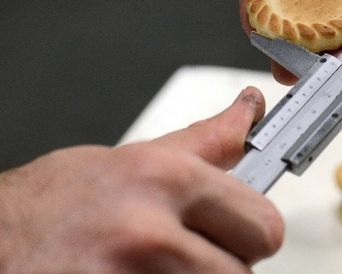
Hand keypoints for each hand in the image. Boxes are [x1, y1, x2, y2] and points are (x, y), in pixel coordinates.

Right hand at [0, 87, 282, 272]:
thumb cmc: (46, 208)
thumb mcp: (128, 161)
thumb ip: (204, 145)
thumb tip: (248, 114)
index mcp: (163, 180)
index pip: (263, 224)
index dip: (252, 231)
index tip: (240, 231)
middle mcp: (150, 232)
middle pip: (243, 271)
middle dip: (225, 264)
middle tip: (190, 253)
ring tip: (152, 268)